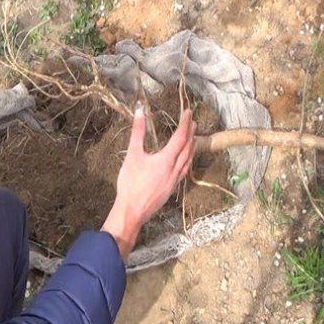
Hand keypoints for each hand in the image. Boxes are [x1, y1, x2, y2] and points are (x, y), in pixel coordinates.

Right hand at [101, 106, 196, 258]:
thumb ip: (137, 132)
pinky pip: (184, 171)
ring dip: (191, 147)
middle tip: (193, 122)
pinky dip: (187, 161)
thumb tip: (140, 112)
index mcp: (166, 160)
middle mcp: (175, 170)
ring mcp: (175, 180)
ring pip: (188, 160)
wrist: (132, 211)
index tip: (188, 112)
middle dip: (191, 133)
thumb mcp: (132, 155)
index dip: (185, 123)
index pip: (180, 137)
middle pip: (187, 148)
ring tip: (193, 138)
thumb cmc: (130, 183)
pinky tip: (184, 161)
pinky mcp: (172, 188)